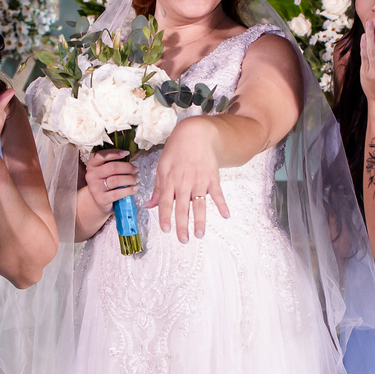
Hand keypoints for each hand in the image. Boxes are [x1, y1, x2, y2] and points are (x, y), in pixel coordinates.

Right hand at [82, 149, 137, 213]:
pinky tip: (135, 188)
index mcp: (92, 165)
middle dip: (127, 167)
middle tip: (136, 170)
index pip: (100, 155)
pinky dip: (128, 190)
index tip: (127, 153)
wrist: (99, 201)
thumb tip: (133, 156)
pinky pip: (117, 193)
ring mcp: (95, 188)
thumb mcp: (107, 171)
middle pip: (112, 167)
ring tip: (136, 179)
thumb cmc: (106, 182)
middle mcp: (91, 175)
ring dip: (129, 179)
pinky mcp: (100, 199)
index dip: (114, 153)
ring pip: (116, 180)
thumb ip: (117, 162)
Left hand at [147, 116, 229, 242]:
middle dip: (182, 225)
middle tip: (183, 240)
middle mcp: (183, 182)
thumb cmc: (176, 151)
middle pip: (182, 207)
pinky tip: (225, 215)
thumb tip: (149, 206)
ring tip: (199, 234)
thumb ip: (157, 188)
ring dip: (200, 220)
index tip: (166, 230)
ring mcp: (199, 180)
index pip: (165, 202)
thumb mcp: (162, 167)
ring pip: (199, 203)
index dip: (165, 217)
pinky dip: (222, 204)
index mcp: (169, 180)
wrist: (195, 133)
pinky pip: (217, 193)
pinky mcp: (212, 176)